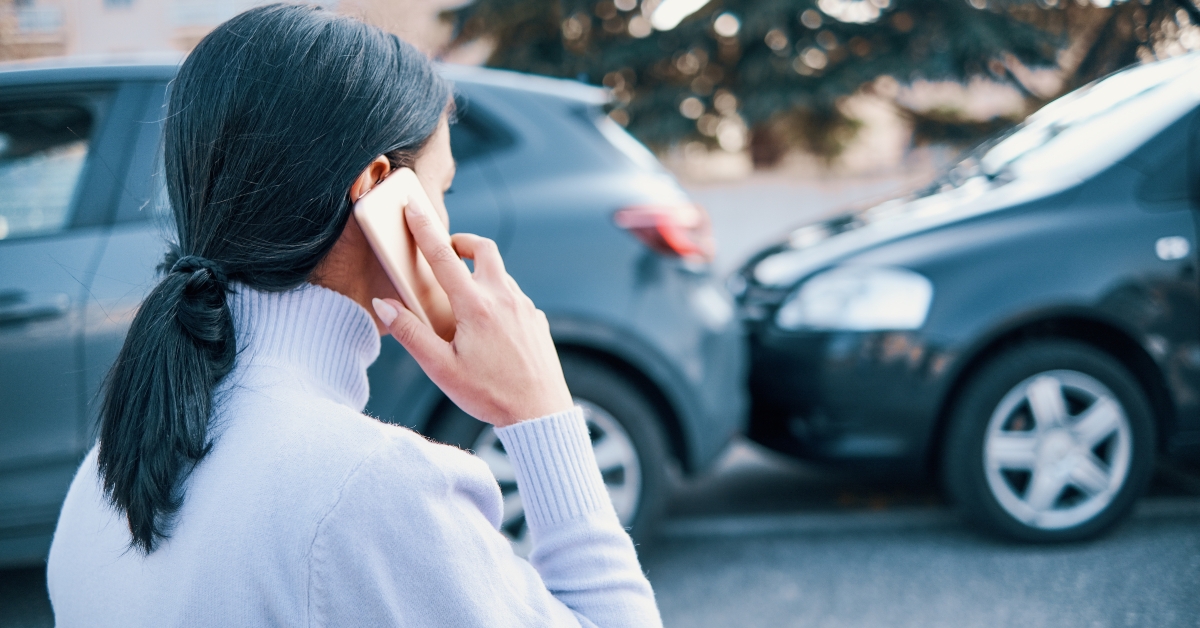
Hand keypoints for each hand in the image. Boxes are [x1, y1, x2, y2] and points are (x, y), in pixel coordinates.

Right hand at [372, 202, 573, 426]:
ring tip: (462, 297)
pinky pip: (514, 296)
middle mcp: (503, 298)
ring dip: (479, 272)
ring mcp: (525, 307)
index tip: (413, 208)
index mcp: (475, 306)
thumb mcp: (441, 369)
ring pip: (500, 273)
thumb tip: (386, 304)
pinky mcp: (537, 319)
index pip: (443, 256)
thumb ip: (411, 334)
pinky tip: (487, 325)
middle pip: (483, 248)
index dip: (424, 229)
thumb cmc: (489, 395)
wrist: (540, 414)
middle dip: (462, 241)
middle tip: (446, 250)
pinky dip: (496, 296)